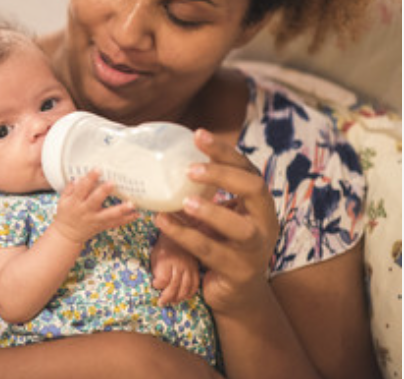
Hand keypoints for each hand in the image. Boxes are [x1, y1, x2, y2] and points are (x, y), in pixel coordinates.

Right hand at [53, 171, 136, 244]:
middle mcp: (85, 211)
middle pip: (95, 200)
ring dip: (120, 209)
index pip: (82, 189)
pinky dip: (126, 219)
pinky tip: (136, 214)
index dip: (89, 179)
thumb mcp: (62, 201)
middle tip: (113, 182)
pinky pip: (115, 223)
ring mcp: (95, 220)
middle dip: (104, 191)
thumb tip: (78, 178)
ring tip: (131, 204)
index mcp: (75, 202)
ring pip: (108, 215)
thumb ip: (70, 189)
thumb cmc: (66, 215)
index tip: (97, 169)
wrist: (67, 235)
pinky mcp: (102, 226)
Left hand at [151, 233, 199, 304]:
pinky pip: (195, 285)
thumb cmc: (163, 248)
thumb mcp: (154, 256)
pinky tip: (184, 297)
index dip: (158, 285)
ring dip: (178, 298)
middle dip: (167, 297)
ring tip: (172, 302)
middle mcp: (179, 265)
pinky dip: (190, 293)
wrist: (178, 238)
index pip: (164, 279)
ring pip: (185, 288)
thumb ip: (156, 270)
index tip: (155, 285)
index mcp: (166, 260)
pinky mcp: (195, 270)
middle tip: (161, 303)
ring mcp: (189, 268)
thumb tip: (157, 286)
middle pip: (174, 286)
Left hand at [154, 129, 278, 314]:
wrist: (237, 294)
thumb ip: (209, 193)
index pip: (248, 169)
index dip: (224, 152)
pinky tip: (163, 222)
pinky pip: (210, 251)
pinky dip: (184, 235)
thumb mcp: (222, 215)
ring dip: (210, 211)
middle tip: (190, 169)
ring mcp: (254, 250)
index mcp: (261, 204)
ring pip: (239, 227)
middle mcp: (265, 223)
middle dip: (223, 174)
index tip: (198, 135)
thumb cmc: (224, 245)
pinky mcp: (238, 271)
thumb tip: (174, 159)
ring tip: (183, 202)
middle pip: (254, 189)